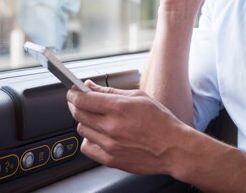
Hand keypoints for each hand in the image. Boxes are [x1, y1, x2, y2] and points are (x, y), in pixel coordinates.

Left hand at [67, 81, 189, 175]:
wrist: (173, 148)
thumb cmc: (160, 121)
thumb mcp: (139, 97)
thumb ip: (110, 91)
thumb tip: (90, 86)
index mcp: (120, 108)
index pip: (83, 99)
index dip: (73, 94)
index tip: (72, 92)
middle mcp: (112, 127)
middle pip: (78, 114)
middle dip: (75, 105)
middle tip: (81, 102)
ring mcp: (110, 144)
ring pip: (82, 129)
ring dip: (85, 122)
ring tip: (98, 119)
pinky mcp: (110, 159)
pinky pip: (87, 147)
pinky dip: (89, 140)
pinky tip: (99, 135)